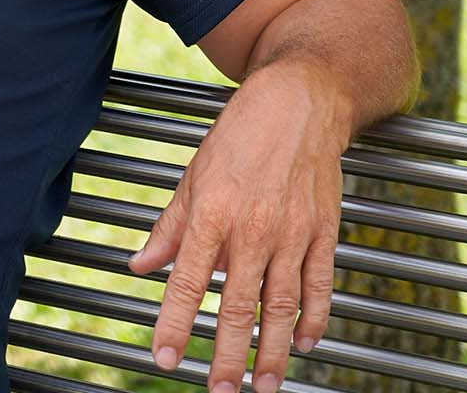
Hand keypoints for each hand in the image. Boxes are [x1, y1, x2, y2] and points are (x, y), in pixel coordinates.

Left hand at [127, 68, 349, 392]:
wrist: (301, 102)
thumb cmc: (241, 134)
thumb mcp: (193, 175)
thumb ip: (170, 227)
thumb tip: (142, 265)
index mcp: (212, 215)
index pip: (188, 283)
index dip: (175, 325)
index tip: (165, 357)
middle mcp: (253, 230)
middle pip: (239, 307)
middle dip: (229, 356)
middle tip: (220, 390)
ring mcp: (294, 234)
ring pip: (283, 307)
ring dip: (273, 352)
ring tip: (265, 385)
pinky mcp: (324, 233)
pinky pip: (320, 286)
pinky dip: (315, 319)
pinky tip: (305, 344)